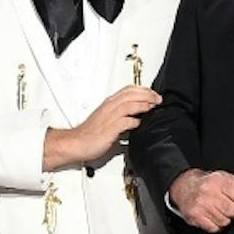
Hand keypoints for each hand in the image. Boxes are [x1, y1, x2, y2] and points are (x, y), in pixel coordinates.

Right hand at [43, 85, 160, 170]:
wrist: (76, 143)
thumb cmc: (89, 134)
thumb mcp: (105, 119)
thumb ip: (119, 115)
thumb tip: (135, 117)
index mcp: (108, 104)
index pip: (127, 90)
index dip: (142, 90)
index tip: (152, 94)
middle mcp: (109, 107)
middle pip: (131, 93)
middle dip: (147, 94)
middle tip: (157, 98)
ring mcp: (110, 117)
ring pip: (130, 103)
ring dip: (144, 103)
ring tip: (153, 106)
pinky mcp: (111, 128)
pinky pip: (127, 121)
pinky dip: (136, 120)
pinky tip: (140, 123)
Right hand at [169, 168, 233, 232]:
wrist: (182, 187)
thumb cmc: (204, 184)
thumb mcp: (221, 176)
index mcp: (217, 181)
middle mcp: (208, 193)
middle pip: (233, 211)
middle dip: (233, 211)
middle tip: (227, 206)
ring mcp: (200, 206)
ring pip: (224, 221)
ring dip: (223, 218)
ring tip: (217, 210)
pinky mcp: (194, 217)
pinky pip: (214, 228)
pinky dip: (214, 224)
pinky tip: (210, 216)